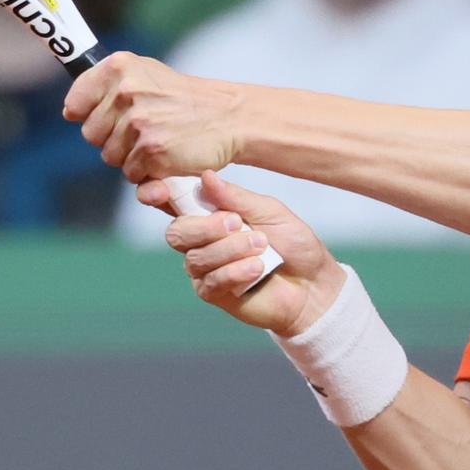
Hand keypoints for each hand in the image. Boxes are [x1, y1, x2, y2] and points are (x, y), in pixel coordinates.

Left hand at [63, 52, 244, 182]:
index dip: (87, 115)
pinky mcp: (152, 150)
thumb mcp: (144, 74)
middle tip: (144, 128)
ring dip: (130, 156)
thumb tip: (69, 111)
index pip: (76, 102)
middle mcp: (126, 91)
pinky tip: (167, 153)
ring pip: (110, 156)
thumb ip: (105, 86)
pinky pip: (131, 174)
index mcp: (119, 67)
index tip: (107, 116)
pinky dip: (147, 171)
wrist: (226, 117)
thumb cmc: (182, 99)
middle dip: (112, 138)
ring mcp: (139, 122)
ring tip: (158, 139)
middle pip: (90, 134)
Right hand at [151, 171, 346, 336]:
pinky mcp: (214, 293)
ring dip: (231, 249)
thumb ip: (236, 198)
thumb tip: (205, 177)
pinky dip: (235, 271)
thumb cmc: (293, 244)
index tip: (155, 191)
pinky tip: (256, 269)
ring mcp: (205, 268)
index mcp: (211, 213)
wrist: (314, 285)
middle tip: (237, 223)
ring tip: (262, 247)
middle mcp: (202, 241)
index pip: (175, 202)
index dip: (159, 194)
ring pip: (196, 257)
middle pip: (176, 232)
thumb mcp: (270, 211)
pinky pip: (210, 281)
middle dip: (204, 227)